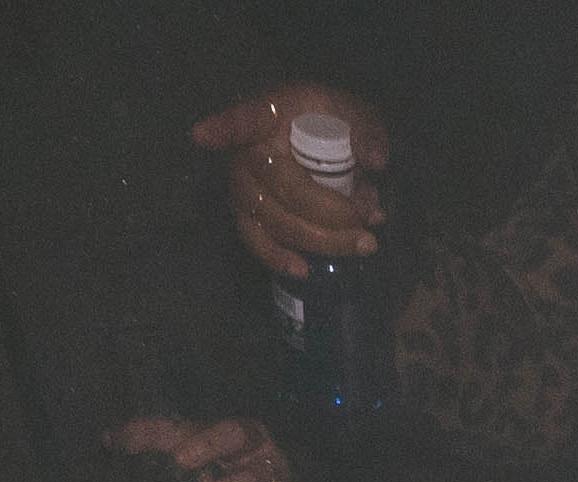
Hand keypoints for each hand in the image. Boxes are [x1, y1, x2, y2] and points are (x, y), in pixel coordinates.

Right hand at [194, 87, 388, 274]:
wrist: (326, 139)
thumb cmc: (332, 122)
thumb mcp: (354, 115)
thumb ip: (366, 131)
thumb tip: (376, 161)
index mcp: (269, 115)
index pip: (242, 120)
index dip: (222, 129)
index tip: (201, 135)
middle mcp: (248, 151)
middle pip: (283, 189)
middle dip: (332, 211)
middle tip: (370, 217)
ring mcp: (244, 186)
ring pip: (275, 220)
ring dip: (322, 239)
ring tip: (363, 243)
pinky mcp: (250, 216)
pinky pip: (256, 240)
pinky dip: (278, 258)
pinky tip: (303, 270)